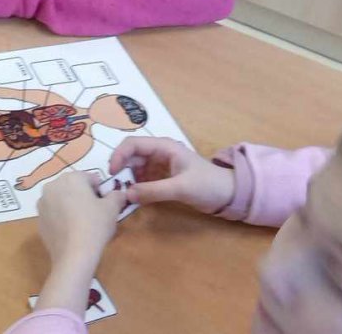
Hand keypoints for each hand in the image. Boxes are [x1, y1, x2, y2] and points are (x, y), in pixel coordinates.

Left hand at [33, 172, 126, 314]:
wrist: (73, 254)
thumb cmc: (95, 226)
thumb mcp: (112, 208)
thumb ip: (117, 196)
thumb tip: (119, 194)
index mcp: (71, 178)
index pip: (91, 178)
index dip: (101, 191)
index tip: (106, 205)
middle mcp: (52, 185)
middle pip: (74, 187)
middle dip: (85, 197)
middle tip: (96, 214)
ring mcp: (42, 203)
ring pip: (62, 200)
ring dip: (72, 206)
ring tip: (83, 224)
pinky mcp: (38, 220)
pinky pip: (54, 214)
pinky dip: (62, 218)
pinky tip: (72, 232)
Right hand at [108, 137, 233, 212]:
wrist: (229, 195)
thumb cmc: (208, 185)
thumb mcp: (180, 188)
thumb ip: (153, 191)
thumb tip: (126, 195)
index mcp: (164, 147)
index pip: (133, 144)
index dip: (119, 156)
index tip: (111, 173)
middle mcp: (159, 153)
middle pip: (131, 156)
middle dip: (121, 169)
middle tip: (114, 187)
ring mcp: (161, 165)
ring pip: (136, 169)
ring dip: (128, 179)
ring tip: (123, 194)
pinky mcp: (163, 178)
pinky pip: (143, 179)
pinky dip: (137, 187)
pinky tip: (135, 198)